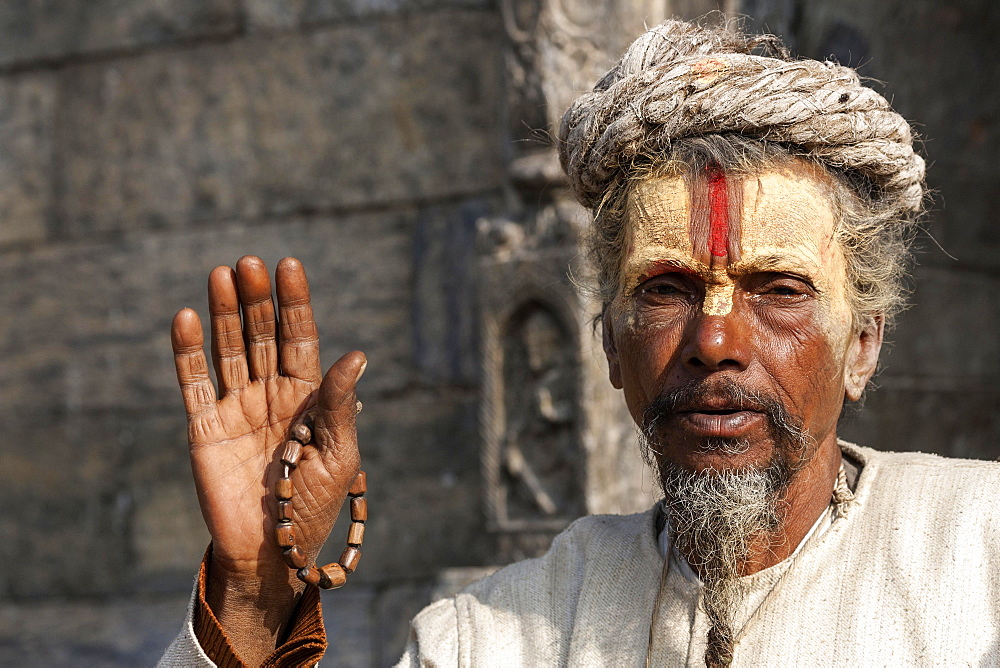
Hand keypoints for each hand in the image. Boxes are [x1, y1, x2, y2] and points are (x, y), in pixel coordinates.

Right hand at [171, 255, 364, 660]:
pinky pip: (194, 384)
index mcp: (307, 396)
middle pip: (261, 336)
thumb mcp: (338, 453)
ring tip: (222, 274)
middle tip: (250, 262)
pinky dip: (188, 353)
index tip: (290, 265)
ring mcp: (236, 408)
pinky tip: (186, 319)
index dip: (295, 303)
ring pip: (229, 350)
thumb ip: (339, 404)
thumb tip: (358, 355)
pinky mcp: (204, 428)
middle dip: (257, 299)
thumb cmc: (314, 504)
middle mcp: (270, 393)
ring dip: (225, 313)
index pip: (299, 338)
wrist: (273, 551)